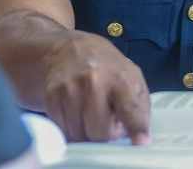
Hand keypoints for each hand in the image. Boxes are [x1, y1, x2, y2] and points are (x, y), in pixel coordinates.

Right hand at [42, 30, 150, 144]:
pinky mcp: (51, 96)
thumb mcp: (132, 78)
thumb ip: (139, 108)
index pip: (129, 108)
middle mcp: (93, 82)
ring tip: (90, 113)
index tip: (141, 143)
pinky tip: (75, 112)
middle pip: (99, 134)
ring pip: (79, 136)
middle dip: (105, 134)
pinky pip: (62, 130)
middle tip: (106, 119)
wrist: (69, 50)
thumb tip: (139, 138)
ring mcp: (69, 89)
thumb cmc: (107, 69)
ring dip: (86, 132)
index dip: (136, 128)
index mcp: (119, 79)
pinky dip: (70, 128)